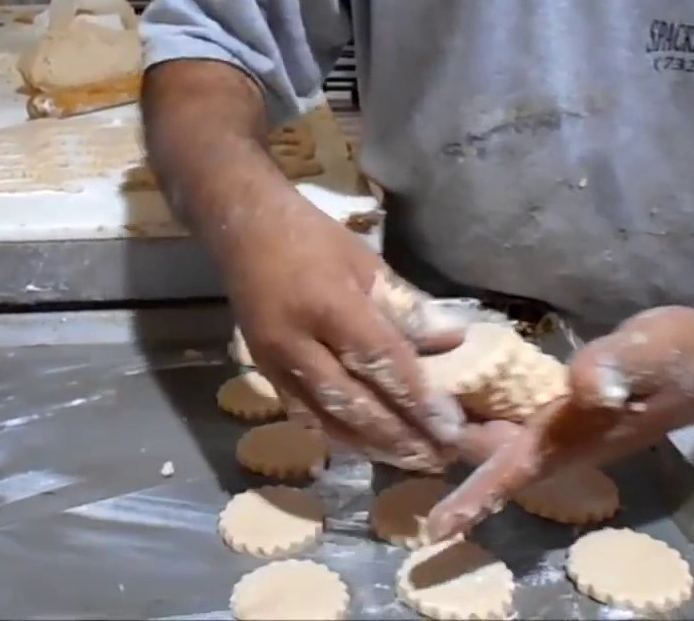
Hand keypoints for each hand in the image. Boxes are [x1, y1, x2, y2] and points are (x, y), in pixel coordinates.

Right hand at [221, 193, 471, 471]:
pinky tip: (369, 448)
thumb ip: (406, 305)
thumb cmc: (309, 237)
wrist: (242, 230)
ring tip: (413, 462)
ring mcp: (275, 363)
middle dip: (400, 436)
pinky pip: (305, 415)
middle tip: (441, 457)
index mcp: (327, 305)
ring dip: (372, 446)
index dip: (417, 398)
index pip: (380, 361)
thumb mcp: (364, 261)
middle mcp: (296, 342)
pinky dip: (339, 436)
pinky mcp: (265, 374)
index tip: (452, 427)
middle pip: (353, 402)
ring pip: (326, 419)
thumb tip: (451, 341)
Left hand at [425, 305, 693, 539]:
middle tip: (394, 440)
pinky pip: (517, 419)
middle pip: (494, 462)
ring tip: (412, 422)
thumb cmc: (684, 355)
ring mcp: (567, 427)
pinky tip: (458, 393)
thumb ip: (618, 366)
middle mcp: (564, 441)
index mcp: (573, 437)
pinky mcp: (570, 407)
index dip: (474, 498)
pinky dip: (484, 411)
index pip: (513, 474)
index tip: (435, 529)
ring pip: (503, 444)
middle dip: (448, 462)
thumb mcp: (653, 351)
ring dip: (463, 438)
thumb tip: (582, 384)